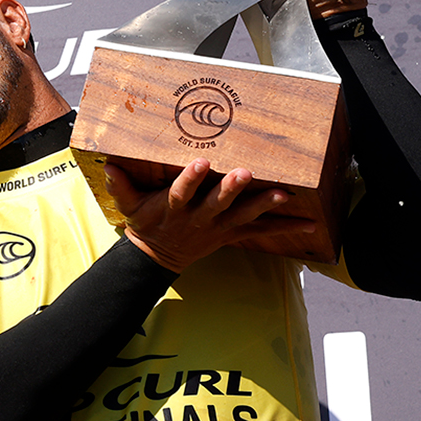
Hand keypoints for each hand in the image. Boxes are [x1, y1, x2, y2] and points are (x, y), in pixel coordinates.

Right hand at [106, 159, 315, 272]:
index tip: (200, 162)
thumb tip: (109, 166)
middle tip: (245, 173)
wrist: (155, 258)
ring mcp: (218, 228)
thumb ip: (120, 186)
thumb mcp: (128, 207)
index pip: (181, 192)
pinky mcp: (232, 234)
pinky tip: (310, 225)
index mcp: (174, 208)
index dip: (190, 179)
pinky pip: (261, 233)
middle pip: (217, 203)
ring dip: (263, 205)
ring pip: (243, 216)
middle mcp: (198, 219)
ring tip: (283, 195)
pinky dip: (286, 227)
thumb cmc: (145, 224)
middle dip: (232, 189)